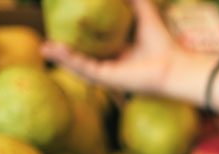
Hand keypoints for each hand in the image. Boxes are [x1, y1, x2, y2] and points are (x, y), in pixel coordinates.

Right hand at [42, 0, 218, 107]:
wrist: (174, 65)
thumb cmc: (163, 42)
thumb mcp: (144, 13)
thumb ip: (133, 0)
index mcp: (119, 51)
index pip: (92, 44)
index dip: (76, 36)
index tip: (60, 23)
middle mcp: (111, 63)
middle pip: (80, 57)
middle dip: (62, 50)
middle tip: (45, 39)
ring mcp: (107, 73)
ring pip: (78, 65)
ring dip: (60, 57)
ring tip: (44, 47)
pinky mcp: (107, 79)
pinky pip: (83, 69)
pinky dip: (69, 60)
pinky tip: (55, 50)